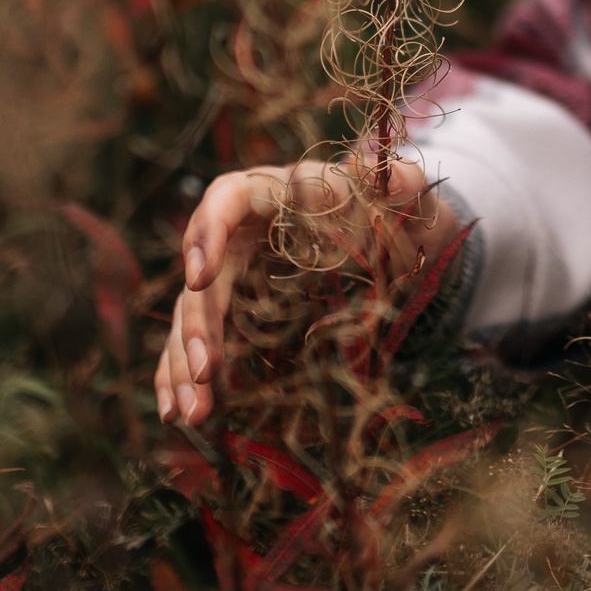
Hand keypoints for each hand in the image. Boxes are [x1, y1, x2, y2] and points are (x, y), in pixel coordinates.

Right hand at [154, 155, 459, 424]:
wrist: (404, 244)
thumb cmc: (402, 215)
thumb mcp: (413, 201)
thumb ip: (407, 184)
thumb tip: (393, 177)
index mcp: (281, 190)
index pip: (228, 196)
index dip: (206, 231)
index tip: (199, 276)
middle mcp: (247, 228)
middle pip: (206, 270)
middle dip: (197, 322)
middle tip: (204, 372)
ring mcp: (239, 268)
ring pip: (195, 309)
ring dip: (185, 360)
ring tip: (191, 413)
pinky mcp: (239, 305)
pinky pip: (201, 334)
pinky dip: (182, 370)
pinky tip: (177, 409)